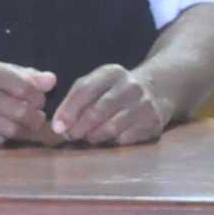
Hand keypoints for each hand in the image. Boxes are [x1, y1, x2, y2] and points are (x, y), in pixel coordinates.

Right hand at [0, 58, 58, 145]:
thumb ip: (25, 75)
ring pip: (11, 130)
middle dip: (36, 118)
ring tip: (26, 125)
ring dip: (25, 130)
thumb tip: (52, 81)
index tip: (39, 101)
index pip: (25, 88)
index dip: (39, 98)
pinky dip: (7, 138)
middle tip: (37, 118)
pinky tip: (7, 130)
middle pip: (21, 112)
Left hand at [51, 64, 172, 145]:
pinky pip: (124, 139)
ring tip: (90, 136)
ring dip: (94, 136)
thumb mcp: (97, 85)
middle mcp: (130, 86)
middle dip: (78, 128)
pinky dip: (113, 141)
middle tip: (71, 136)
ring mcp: (143, 105)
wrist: (156, 91)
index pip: (84, 90)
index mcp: (111, 73)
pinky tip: (111, 137)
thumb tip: (60, 126)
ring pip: (110, 128)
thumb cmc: (116, 91)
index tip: (58, 127)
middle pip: (96, 112)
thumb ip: (76, 100)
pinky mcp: (152, 123)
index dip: (68, 110)